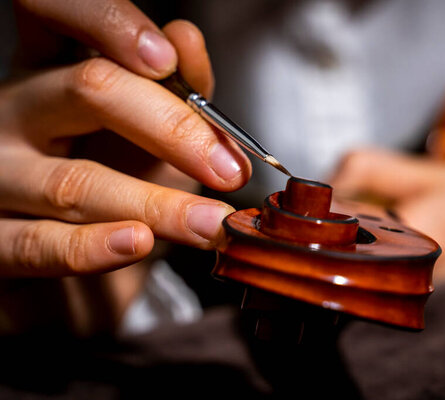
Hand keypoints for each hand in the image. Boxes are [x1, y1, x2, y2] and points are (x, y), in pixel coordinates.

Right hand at [0, 1, 251, 277]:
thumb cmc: (114, 187)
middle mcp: (18, 113)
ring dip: (157, 205)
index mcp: (53, 75)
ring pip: (74, 181)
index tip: (167, 60)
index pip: (58, 15)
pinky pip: (38, 244)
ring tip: (210, 222)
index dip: (107, 22)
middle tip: (228, 169)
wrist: (70, 271)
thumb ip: (177, 93)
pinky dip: (94, 247)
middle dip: (171, 128)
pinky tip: (139, 242)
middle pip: (88, 91)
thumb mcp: (153, 136)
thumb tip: (186, 39)